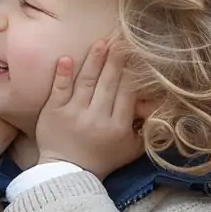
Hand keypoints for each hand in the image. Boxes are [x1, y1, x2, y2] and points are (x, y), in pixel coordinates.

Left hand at [33, 39, 145, 177]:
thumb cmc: (103, 158)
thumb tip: (156, 105)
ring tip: (101, 42)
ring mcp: (74, 113)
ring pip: (86, 82)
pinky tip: (66, 57)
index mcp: (118, 127)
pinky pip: (59, 89)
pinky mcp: (53, 111)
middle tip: (121, 39)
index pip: (127, 94)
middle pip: (108, 83)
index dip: (132, 73)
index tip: (137, 54)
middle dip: (116, 60)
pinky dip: (63, 74)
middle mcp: (97, 118)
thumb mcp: (131, 149)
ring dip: (94, 60)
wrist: (67, 172)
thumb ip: (145, 129)